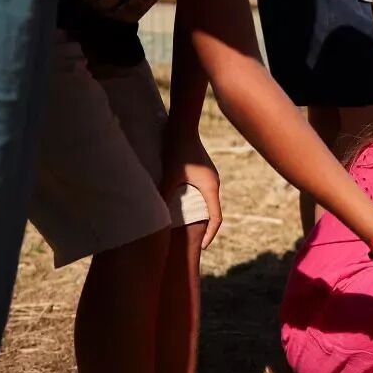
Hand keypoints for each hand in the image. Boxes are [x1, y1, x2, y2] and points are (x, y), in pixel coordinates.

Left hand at [161, 131, 222, 248]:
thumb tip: (157, 214)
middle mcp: (214, 183)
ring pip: (208, 202)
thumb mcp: (169, 175)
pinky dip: (197, 203)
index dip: (210, 234)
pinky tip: (185, 206)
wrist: (182, 126)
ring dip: (201, 214)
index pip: (216, 218)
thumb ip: (165, 195)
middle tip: (196, 241)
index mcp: (210, 187)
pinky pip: (204, 193)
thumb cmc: (176, 149)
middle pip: (214, 211)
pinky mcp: (204, 171)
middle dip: (206, 227)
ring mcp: (210, 176)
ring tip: (190, 226)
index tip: (203, 247)